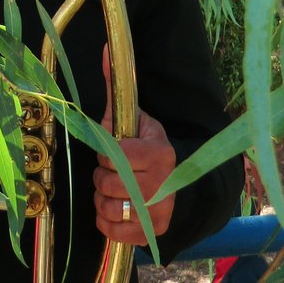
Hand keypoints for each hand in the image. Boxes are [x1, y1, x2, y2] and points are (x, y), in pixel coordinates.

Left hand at [93, 45, 175, 244]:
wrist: (181, 185)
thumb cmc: (150, 148)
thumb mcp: (137, 118)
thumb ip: (117, 89)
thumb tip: (105, 48)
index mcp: (159, 152)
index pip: (113, 154)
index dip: (105, 154)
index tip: (114, 151)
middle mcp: (162, 184)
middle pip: (106, 182)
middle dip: (103, 176)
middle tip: (115, 171)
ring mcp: (158, 212)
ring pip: (106, 207)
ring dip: (103, 199)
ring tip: (116, 189)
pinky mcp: (152, 235)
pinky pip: (111, 232)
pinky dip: (106, 221)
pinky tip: (116, 208)